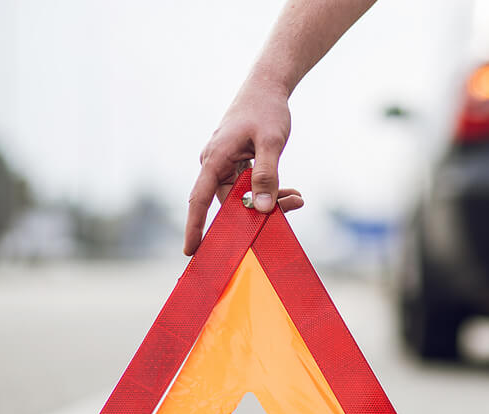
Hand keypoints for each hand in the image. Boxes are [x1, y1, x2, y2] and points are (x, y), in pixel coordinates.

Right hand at [185, 77, 304, 255]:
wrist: (267, 88)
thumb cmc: (266, 110)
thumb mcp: (271, 142)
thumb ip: (267, 175)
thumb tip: (262, 207)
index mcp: (215, 159)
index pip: (200, 200)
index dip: (195, 226)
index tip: (191, 250)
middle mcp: (215, 164)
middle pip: (231, 202)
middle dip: (259, 212)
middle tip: (293, 206)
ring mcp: (225, 165)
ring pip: (244, 196)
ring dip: (270, 201)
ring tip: (297, 197)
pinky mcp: (237, 164)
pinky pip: (249, 187)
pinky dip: (269, 191)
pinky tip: (291, 192)